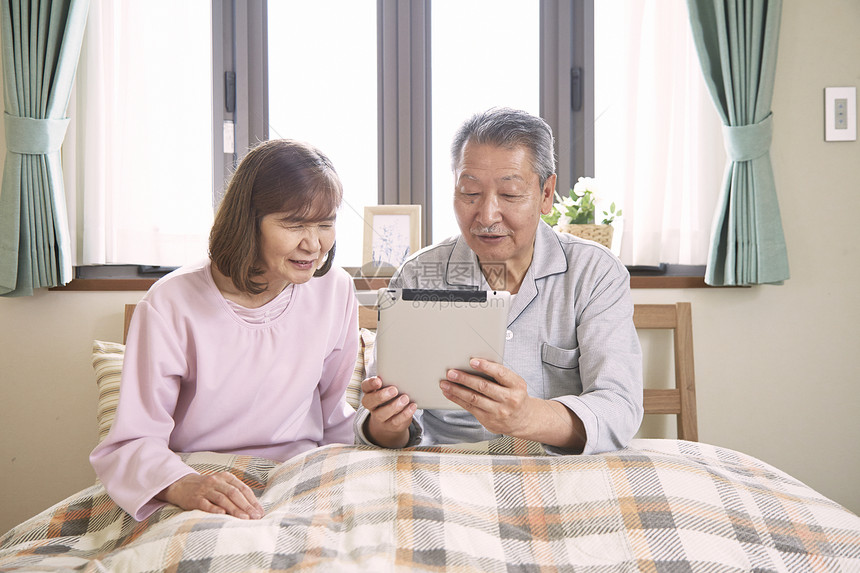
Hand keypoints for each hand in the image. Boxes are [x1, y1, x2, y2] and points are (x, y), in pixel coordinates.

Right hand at [157, 472, 263, 519]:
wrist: (182, 485)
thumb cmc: (207, 487)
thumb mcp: (221, 484)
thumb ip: (235, 491)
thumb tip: (253, 507)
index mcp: (226, 477)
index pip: (242, 488)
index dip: (252, 500)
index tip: (260, 511)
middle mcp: (216, 482)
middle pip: (234, 493)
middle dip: (246, 506)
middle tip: (255, 517)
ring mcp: (205, 490)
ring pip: (222, 499)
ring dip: (234, 509)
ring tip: (244, 518)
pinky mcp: (195, 499)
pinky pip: (206, 504)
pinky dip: (215, 509)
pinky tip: (223, 514)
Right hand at [360, 376, 416, 447]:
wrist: (391, 420)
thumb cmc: (392, 397)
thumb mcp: (390, 388)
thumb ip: (392, 381)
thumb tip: (405, 372)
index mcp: (370, 392)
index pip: (365, 386)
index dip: (370, 384)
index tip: (379, 381)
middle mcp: (371, 405)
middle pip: (369, 401)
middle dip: (381, 396)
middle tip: (394, 390)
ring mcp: (379, 417)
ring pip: (381, 414)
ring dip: (394, 406)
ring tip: (405, 398)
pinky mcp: (389, 425)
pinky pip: (395, 421)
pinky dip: (405, 414)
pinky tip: (413, 406)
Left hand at [441, 359, 585, 450]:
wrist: (523, 420)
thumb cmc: (516, 396)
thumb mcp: (515, 383)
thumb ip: (499, 375)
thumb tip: (475, 364)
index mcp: (517, 386)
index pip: (501, 373)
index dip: (486, 366)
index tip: (472, 361)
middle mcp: (509, 399)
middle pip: (483, 387)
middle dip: (465, 379)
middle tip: (451, 372)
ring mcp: (499, 411)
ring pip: (474, 399)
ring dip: (456, 390)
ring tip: (445, 383)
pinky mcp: (489, 420)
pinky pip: (470, 408)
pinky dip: (457, 399)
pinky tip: (450, 394)